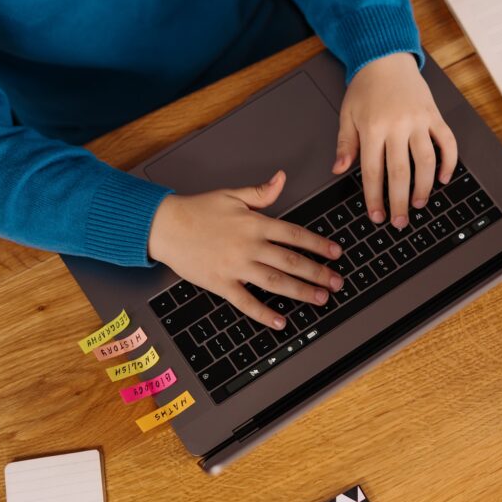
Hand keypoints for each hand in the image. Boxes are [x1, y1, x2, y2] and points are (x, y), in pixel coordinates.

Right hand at [147, 170, 342, 329]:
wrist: (164, 226)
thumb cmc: (197, 210)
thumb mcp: (232, 195)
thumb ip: (261, 192)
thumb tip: (281, 179)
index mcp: (255, 223)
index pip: (294, 235)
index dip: (318, 244)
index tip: (335, 253)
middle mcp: (249, 246)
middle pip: (291, 261)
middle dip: (317, 272)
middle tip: (336, 282)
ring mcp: (236, 266)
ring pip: (275, 281)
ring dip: (300, 291)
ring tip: (320, 298)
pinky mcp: (220, 283)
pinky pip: (246, 301)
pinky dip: (264, 313)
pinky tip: (280, 321)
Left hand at [333, 52, 457, 228]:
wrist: (386, 58)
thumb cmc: (365, 88)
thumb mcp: (347, 115)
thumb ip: (345, 144)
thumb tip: (339, 171)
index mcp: (373, 128)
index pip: (373, 172)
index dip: (375, 198)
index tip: (377, 216)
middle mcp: (398, 125)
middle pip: (400, 172)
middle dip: (400, 201)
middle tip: (400, 222)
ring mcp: (419, 120)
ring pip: (426, 161)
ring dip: (424, 187)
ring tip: (419, 204)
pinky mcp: (435, 115)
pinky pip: (447, 142)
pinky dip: (448, 162)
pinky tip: (444, 179)